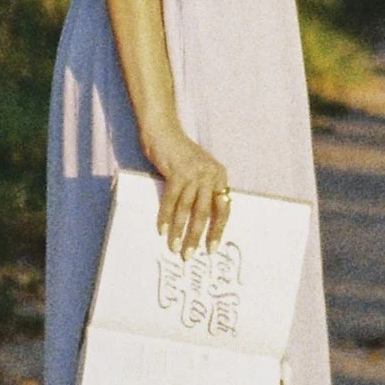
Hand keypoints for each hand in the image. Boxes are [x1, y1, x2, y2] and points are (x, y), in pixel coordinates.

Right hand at [147, 133, 233, 256]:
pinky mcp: (176, 172)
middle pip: (205, 212)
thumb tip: (201, 223)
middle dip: (197, 236)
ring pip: (186, 209)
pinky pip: (171, 200)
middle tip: (189, 254)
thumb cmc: (179, 154)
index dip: (217, 230)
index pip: (223, 209)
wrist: (163, 130)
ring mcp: (193, 172)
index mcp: (219, 175)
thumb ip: (203, 191)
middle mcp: (210, 174)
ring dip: (179, 231)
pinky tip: (162, 230)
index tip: (211, 248)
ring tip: (174, 247)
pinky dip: (165, 217)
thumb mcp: (198, 171)